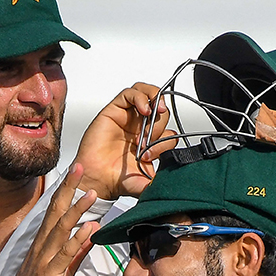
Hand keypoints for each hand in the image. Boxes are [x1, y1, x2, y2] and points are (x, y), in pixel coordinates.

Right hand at [0, 164, 99, 275]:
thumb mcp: (62, 268)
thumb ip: (77, 249)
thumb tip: (93, 231)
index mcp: (44, 240)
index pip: (56, 208)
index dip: (66, 189)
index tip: (76, 170)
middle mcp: (42, 244)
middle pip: (56, 210)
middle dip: (69, 188)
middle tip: (79, 166)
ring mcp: (44, 257)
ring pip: (60, 228)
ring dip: (76, 210)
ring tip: (91, 194)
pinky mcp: (49, 273)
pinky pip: (64, 253)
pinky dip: (76, 239)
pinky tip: (88, 228)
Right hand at [74, 82, 175, 199]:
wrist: (98, 180)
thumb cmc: (118, 179)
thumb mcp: (148, 182)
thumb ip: (162, 180)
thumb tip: (177, 181)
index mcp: (151, 142)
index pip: (169, 130)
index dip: (166, 140)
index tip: (152, 154)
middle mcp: (140, 127)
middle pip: (161, 109)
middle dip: (160, 122)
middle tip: (149, 139)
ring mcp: (128, 117)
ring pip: (147, 93)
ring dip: (156, 99)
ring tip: (155, 112)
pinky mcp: (114, 110)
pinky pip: (130, 94)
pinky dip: (140, 97)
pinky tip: (144, 109)